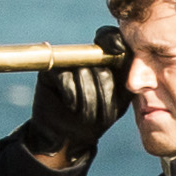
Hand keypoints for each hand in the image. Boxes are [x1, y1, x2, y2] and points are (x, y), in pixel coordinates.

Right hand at [20, 32, 125, 168]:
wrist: (68, 137)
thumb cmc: (97, 119)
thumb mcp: (119, 100)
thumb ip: (125, 76)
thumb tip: (121, 50)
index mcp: (104, 60)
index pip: (111, 38)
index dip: (114, 43)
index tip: (119, 51)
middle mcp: (84, 57)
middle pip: (101, 65)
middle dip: (104, 94)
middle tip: (102, 116)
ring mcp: (66, 63)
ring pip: (84, 73)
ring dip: (88, 100)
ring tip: (86, 116)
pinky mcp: (49, 71)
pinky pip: (66, 79)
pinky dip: (72, 97)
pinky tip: (71, 106)